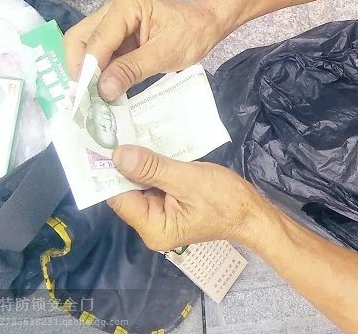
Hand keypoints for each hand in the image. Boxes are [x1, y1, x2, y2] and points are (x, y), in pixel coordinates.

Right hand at [64, 0, 229, 99]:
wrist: (210, 23)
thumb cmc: (193, 34)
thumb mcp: (164, 55)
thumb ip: (131, 70)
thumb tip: (102, 90)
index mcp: (127, 3)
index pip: (96, 40)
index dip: (88, 69)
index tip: (85, 97)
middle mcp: (115, 5)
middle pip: (81, 38)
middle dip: (82, 68)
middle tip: (86, 96)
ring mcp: (115, 16)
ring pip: (88, 44)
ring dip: (91, 70)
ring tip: (96, 95)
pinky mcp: (120, 28)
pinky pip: (102, 49)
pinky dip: (103, 67)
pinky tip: (108, 85)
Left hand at [107, 145, 267, 250]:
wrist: (253, 212)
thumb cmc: (226, 199)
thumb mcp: (189, 179)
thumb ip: (153, 168)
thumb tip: (118, 155)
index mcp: (153, 227)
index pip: (120, 197)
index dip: (112, 171)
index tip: (105, 142)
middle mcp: (151, 226)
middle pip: (128, 191)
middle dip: (127, 164)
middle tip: (118, 131)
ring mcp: (161, 216)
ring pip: (140, 185)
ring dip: (141, 164)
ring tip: (132, 134)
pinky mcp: (170, 205)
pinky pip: (154, 184)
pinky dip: (154, 168)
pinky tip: (152, 148)